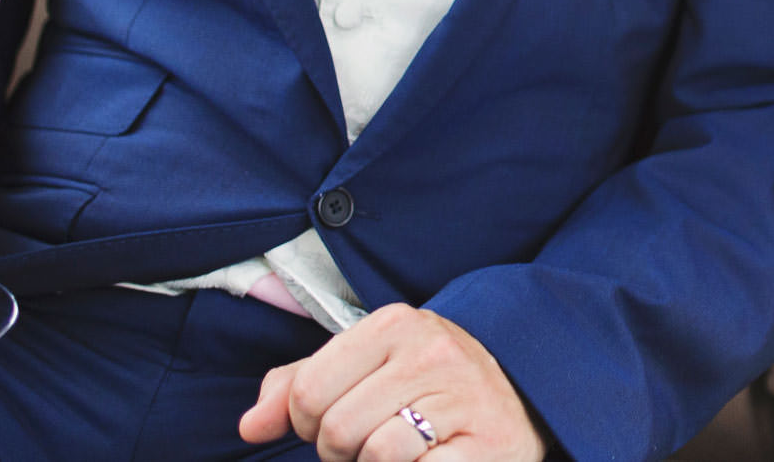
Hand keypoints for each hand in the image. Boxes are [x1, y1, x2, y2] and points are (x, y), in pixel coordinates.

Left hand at [239, 304, 543, 461]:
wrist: (523, 398)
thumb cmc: (428, 387)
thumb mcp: (366, 367)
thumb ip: (299, 385)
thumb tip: (250, 426)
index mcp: (395, 324)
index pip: (307, 391)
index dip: (306, 424)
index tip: (336, 422)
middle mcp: (431, 350)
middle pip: (336, 429)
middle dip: (342, 452)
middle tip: (374, 441)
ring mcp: (462, 397)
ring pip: (373, 455)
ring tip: (402, 453)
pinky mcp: (485, 446)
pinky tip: (429, 461)